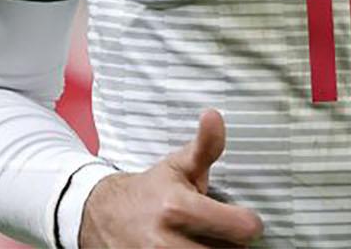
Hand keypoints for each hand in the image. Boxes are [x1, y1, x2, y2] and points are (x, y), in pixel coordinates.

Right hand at [79, 109, 263, 247]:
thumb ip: (205, 145)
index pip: (242, 229)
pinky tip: (192, 248)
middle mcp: (166, 242)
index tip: (243, 219)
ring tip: (207, 241)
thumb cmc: (150, 190)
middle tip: (222, 232)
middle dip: (231, 244)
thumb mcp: (178, 164)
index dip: (249, 223)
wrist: (102, 215)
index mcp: (178, 208)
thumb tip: (214, 116)